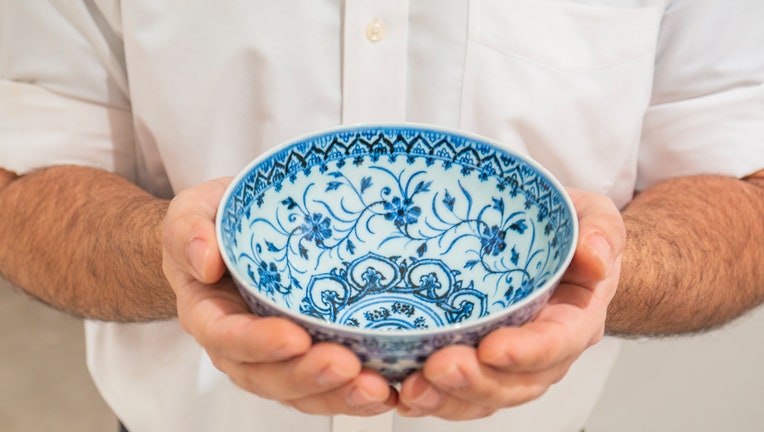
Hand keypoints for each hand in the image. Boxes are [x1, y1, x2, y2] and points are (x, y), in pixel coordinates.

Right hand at [161, 178, 396, 415]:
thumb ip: (189, 231)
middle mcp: (239, 345)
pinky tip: (386, 392)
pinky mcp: (305, 357)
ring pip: (300, 392)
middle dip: (308, 376)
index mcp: (208, 313)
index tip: (294, 338)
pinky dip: (353, 395)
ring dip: (337, 396)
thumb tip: (205, 259)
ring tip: (375, 389)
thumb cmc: (214, 225)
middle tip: (347, 365)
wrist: (233, 236)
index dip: (258, 343)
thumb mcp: (193, 213)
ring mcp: (273, 356)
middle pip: (267, 376)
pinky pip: (324, 387)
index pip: (226, 336)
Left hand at [396, 188, 626, 419]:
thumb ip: (601, 232)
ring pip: (485, 397)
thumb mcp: (595, 218)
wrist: (559, 251)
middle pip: (516, 383)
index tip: (493, 348)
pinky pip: (460, 394)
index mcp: (575, 318)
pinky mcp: (481, 365)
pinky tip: (404, 395)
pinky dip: (433, 400)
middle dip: (476, 381)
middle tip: (437, 367)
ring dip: (449, 399)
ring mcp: (511, 364)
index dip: (526, 351)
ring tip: (414, 388)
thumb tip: (594, 258)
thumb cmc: (572, 235)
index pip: (557, 342)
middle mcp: (545, 352)